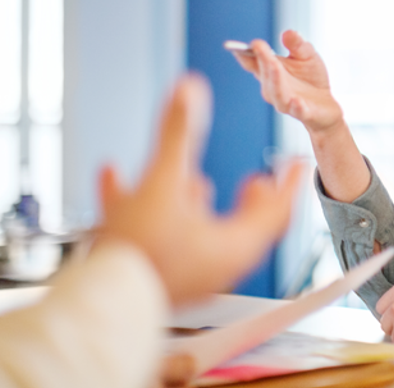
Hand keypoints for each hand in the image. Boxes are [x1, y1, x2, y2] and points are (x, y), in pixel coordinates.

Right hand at [96, 74, 304, 306]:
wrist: (97, 306)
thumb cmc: (137, 254)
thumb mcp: (161, 183)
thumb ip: (178, 134)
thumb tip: (190, 88)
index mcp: (232, 247)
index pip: (277, 213)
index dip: (288, 185)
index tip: (296, 168)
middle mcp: (215, 266)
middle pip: (243, 227)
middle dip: (249, 200)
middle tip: (256, 181)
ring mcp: (185, 276)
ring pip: (198, 234)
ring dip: (194, 203)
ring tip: (190, 180)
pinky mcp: (152, 279)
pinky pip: (158, 240)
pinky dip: (144, 210)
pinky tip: (113, 181)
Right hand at [231, 30, 343, 135]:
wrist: (327, 105)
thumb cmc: (311, 78)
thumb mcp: (306, 55)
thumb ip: (297, 45)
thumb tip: (288, 32)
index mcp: (270, 72)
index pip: (252, 63)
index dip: (244, 54)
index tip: (241, 43)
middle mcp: (273, 88)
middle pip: (265, 74)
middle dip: (263, 60)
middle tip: (259, 46)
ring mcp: (287, 102)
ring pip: (278, 93)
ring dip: (275, 80)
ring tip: (274, 66)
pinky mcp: (303, 112)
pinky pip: (298, 110)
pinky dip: (296, 106)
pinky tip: (297, 101)